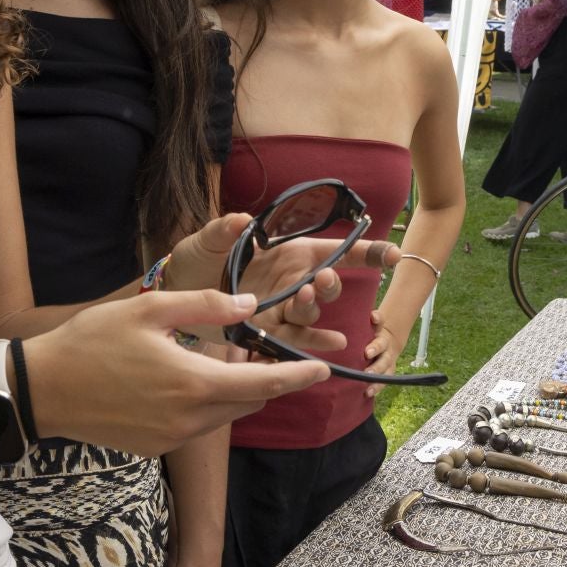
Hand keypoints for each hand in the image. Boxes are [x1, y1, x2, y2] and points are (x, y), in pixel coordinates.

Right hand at [25, 289, 328, 456]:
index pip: (264, 385)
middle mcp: (189, 419)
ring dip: (235, 392)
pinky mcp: (156, 447)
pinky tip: (186, 378)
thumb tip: (249, 305)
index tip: (324, 367)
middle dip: (266, 380)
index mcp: (194, 383)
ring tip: (228, 360)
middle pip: (248, 402)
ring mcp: (172, 438)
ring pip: (224, 415)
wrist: (43, 390)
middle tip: (270, 351)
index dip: (298, 376)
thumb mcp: (150, 309)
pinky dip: (206, 404)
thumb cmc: (93, 341)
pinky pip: (197, 425)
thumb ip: (206, 306)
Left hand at [166, 214, 396, 356]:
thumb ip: (225, 229)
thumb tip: (242, 219)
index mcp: (287, 252)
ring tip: (307, 299)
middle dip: (332, 283)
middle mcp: (292, 280)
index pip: (334, 249)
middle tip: (323, 278)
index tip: (391, 255)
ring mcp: (282, 308)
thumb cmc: (198, 259)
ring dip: (315, 308)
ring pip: (311, 312)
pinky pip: (295, 339)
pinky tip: (331, 347)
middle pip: (327, 283)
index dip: (365, 251)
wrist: (175, 294)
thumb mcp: (207, 240)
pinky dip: (313, 342)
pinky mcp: (268, 333)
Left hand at [361, 308, 414, 398]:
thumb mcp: (374, 323)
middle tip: (367, 373)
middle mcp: (386, 349)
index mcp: (381, 336)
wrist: (389, 337)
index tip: (367, 352)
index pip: (380, 336)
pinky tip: (368, 394)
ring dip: (377, 381)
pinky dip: (377, 388)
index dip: (375, 343)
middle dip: (376, 367)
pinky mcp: (387, 372)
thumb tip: (373, 316)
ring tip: (368, 389)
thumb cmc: (373, 330)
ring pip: (385, 372)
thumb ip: (375, 318)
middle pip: (383, 358)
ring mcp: (388, 362)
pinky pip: (384, 381)